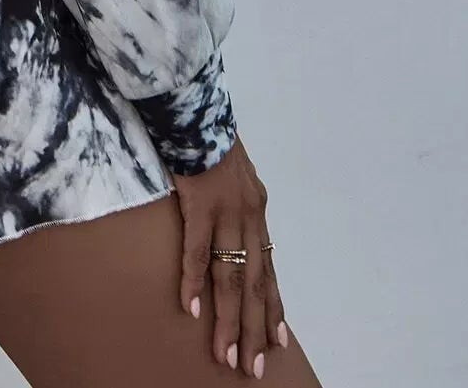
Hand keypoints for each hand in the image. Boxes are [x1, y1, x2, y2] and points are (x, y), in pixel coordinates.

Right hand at [171, 134, 287, 376]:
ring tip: (226, 353)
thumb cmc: (209, 137)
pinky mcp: (199, 202)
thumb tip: (233, 229)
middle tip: (252, 367)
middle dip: (252, 329)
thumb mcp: (235, 174)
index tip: (276, 342)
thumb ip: (237, 203)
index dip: (272, 307)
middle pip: (253, 283)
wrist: (194, 106)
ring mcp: (226, 211)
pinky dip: (194, 281)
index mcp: (257, 210)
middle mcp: (249, 216)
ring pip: (230, 276)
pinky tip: (192, 308)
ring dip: (228, 319)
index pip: (267, 269)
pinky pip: (197, 249)